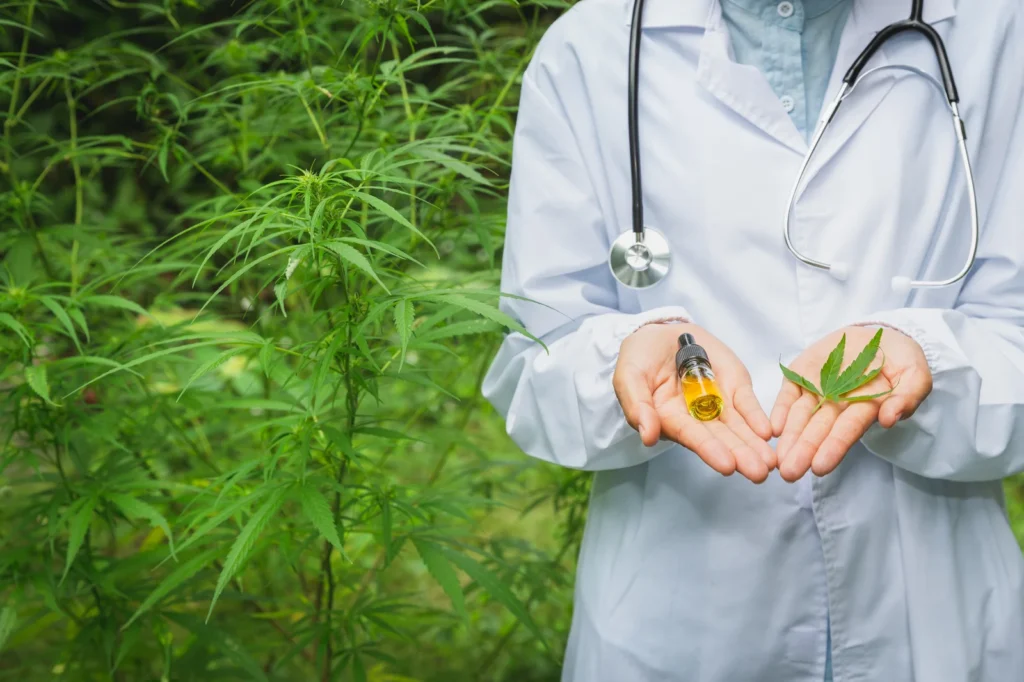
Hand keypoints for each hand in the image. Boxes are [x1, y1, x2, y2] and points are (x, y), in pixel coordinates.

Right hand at [614, 322, 775, 482]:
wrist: (660, 334)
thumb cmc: (639, 358)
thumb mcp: (629, 376)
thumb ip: (636, 405)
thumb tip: (647, 437)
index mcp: (669, 419)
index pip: (691, 436)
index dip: (709, 449)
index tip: (727, 466)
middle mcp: (696, 417)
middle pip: (720, 437)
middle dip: (740, 454)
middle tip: (758, 472)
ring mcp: (717, 402)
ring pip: (738, 426)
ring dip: (753, 444)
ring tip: (770, 462)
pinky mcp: (733, 386)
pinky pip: (747, 403)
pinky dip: (757, 417)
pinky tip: (767, 431)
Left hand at [770, 325, 931, 481]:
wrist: (879, 335)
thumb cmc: (901, 360)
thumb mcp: (915, 374)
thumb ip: (908, 396)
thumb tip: (890, 418)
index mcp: (865, 408)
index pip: (847, 430)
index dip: (834, 447)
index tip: (820, 467)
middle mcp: (838, 404)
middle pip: (819, 429)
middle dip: (804, 451)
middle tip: (789, 473)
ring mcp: (817, 389)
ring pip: (800, 416)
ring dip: (790, 437)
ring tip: (779, 458)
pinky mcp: (801, 375)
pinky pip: (787, 394)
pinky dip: (780, 411)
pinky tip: (774, 428)